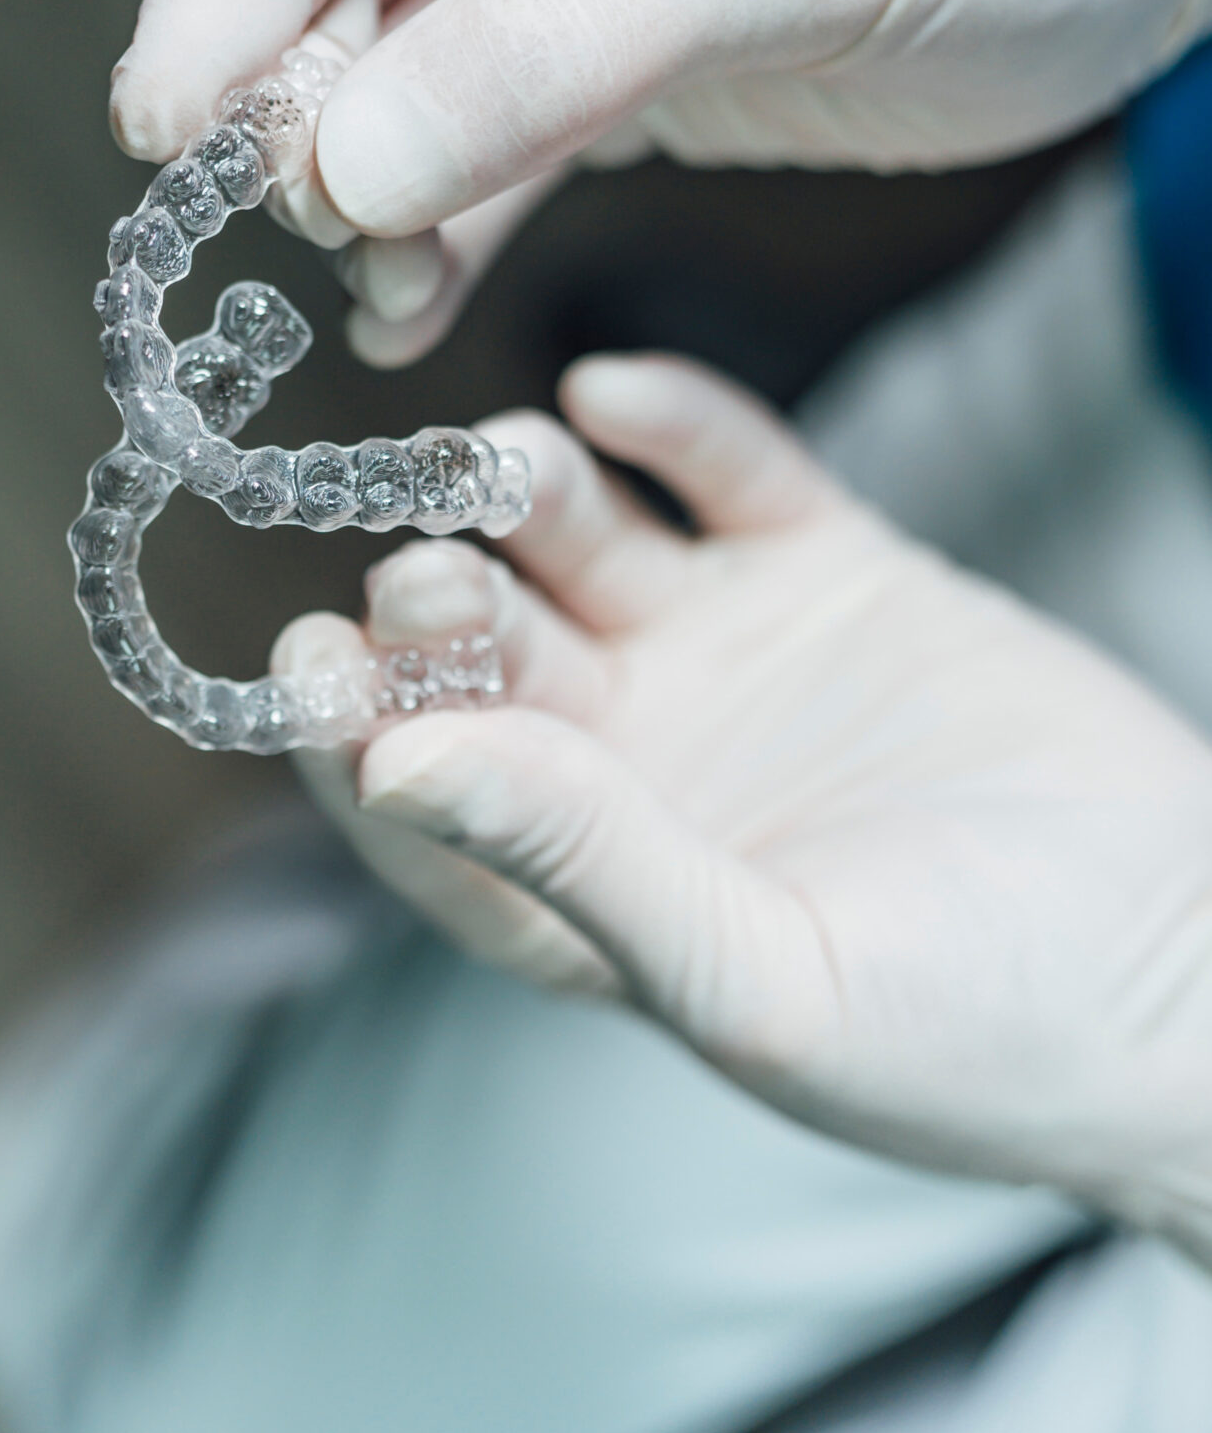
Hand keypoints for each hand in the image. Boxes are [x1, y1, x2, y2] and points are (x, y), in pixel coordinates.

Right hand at [111, 0, 1211, 359]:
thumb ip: (552, 50)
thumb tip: (340, 170)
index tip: (159, 124)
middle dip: (296, 99)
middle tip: (277, 224)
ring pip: (393, 68)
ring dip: (364, 187)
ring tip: (368, 281)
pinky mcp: (604, 48)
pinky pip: (483, 146)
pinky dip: (442, 229)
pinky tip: (412, 308)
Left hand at [274, 355, 1211, 1267]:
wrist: (1191, 976)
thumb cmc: (971, 1038)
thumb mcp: (758, 971)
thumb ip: (580, 861)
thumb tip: (398, 763)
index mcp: (580, 887)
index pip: (417, 796)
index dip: (350, 731)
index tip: (309, 660)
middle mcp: (626, 761)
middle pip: (483, 650)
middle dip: (439, 604)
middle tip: (424, 562)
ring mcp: (723, 656)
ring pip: (581, 546)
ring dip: (531, 497)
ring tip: (515, 463)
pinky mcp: (830, 575)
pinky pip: (724, 475)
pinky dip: (673, 428)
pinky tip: (617, 394)